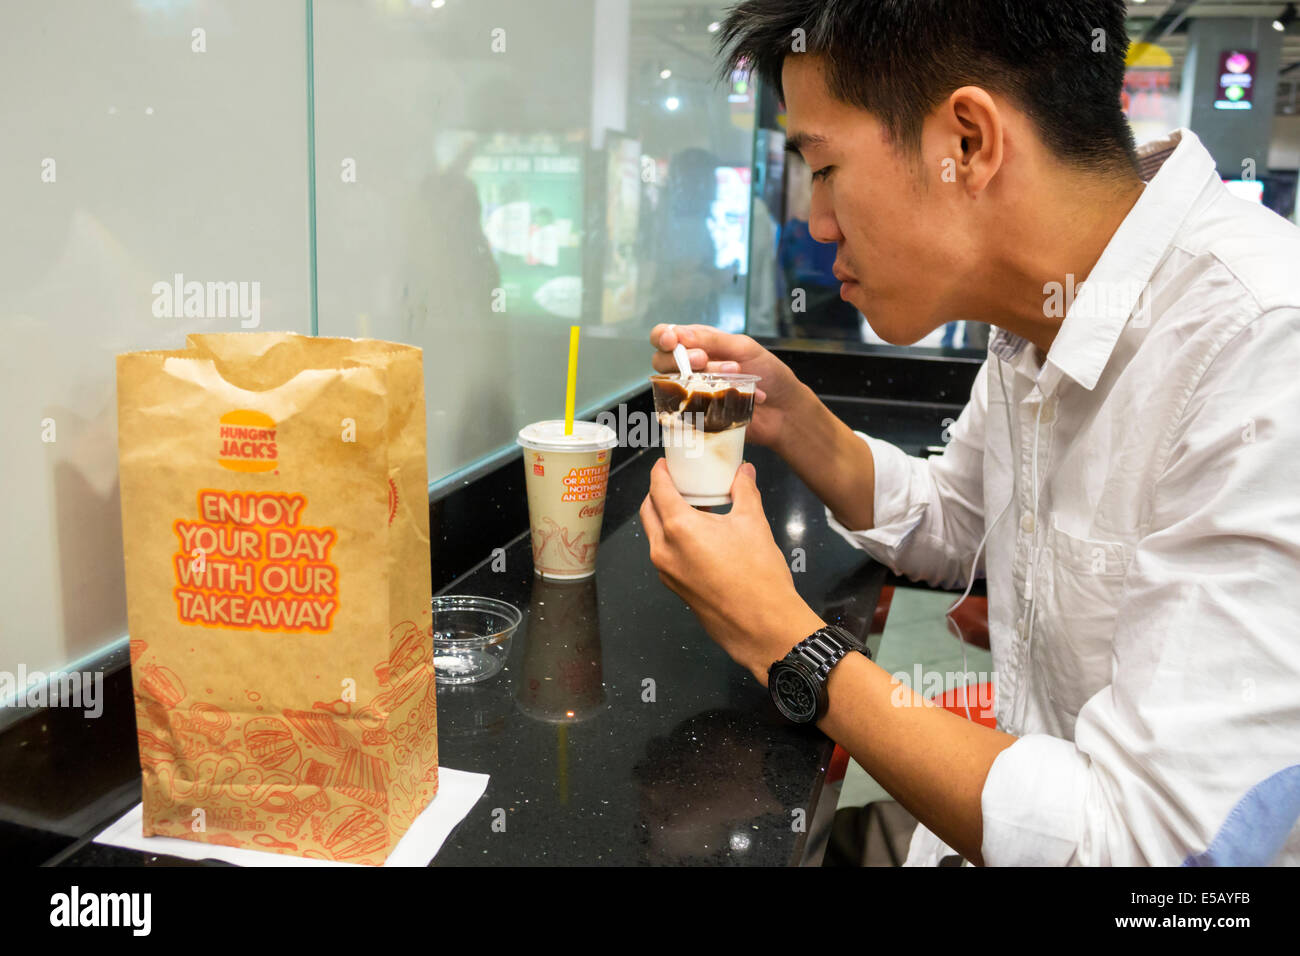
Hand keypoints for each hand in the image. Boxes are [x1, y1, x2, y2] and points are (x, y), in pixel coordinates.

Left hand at [639, 458, 825, 686]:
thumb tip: (744, 470)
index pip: (658, 488)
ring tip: (690, 506)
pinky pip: (664, 554)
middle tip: (677, 481)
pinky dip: (672, 538)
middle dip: (658, 493)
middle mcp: (663, 549)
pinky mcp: (674, 587)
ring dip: (664, 517)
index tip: (666, 462)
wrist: (762, 625)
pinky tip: (697, 536)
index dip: (660, 471)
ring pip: (654, 535)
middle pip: (648, 511)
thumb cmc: (758, 572)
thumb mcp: (753, 523)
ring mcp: (666, 571)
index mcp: (678, 528)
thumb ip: (744, 491)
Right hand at [649, 324, 806, 452]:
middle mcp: (690, 367)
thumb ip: (712, 339)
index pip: (665, 336)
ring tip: (734, 376)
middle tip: (705, 360)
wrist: (784, 410)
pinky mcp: (696, 415)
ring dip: (700, 378)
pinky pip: (684, 410)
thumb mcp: (744, 347)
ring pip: (672, 384)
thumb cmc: (768, 374)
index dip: (662, 337)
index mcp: (699, 344)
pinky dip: (704, 402)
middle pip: (661, 361)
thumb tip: (681, 334)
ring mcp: (691, 392)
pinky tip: (728, 398)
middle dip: (681, 359)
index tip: (673, 341)